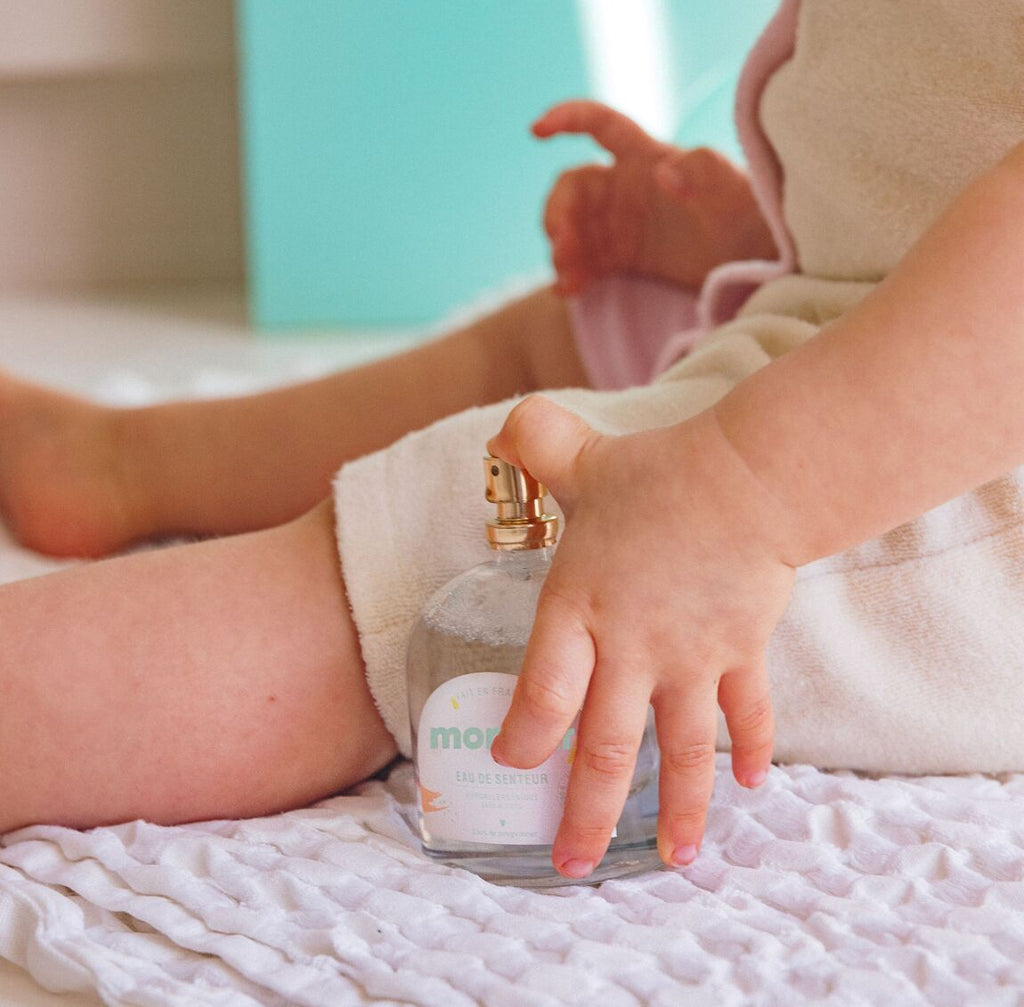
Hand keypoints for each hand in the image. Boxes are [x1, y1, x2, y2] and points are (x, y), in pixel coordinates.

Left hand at [488, 395, 794, 877]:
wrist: (749, 478)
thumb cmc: (660, 472)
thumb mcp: (580, 453)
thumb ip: (534, 442)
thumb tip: (499, 430)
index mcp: (580, 609)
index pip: (541, 694)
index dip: (524, 736)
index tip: (514, 763)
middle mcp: (631, 649)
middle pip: (605, 748)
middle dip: (587, 811)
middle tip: (573, 862)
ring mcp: (691, 660)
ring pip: (681, 753)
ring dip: (678, 810)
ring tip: (675, 859)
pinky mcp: (741, 655)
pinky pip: (747, 715)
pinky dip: (752, 750)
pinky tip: (752, 784)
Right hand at [534, 99, 775, 295]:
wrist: (762, 265)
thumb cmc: (753, 221)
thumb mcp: (735, 195)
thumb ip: (704, 174)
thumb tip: (663, 172)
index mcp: (648, 159)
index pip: (600, 126)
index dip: (566, 119)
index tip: (536, 132)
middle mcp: (628, 188)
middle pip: (574, 188)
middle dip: (558, 212)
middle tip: (561, 245)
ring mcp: (622, 225)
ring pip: (572, 227)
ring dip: (561, 248)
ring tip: (567, 278)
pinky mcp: (623, 259)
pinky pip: (584, 262)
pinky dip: (571, 274)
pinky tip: (569, 292)